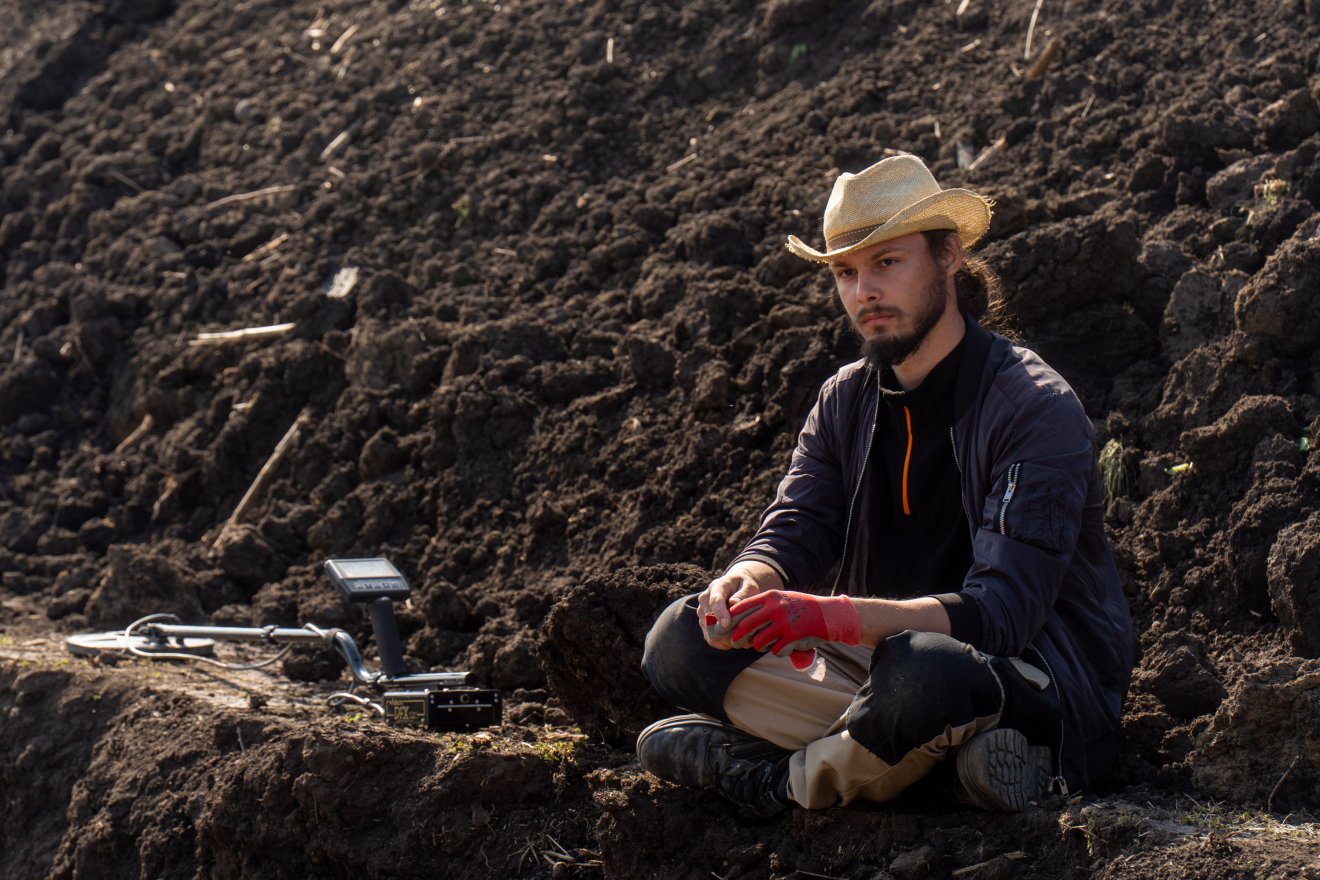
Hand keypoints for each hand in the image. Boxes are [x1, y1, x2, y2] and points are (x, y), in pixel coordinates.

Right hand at [697, 560, 782, 649]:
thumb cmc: (744, 586)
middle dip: (724, 631)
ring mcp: (702, 612)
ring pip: (709, 631)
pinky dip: (722, 643)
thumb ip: (742, 594)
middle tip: (742, 638)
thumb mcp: (748, 586)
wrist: (736, 587)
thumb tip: (733, 603)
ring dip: (725, 639)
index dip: (719, 613)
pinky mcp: (704, 623)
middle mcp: (705, 599)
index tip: (726, 624)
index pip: (715, 601)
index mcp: (716, 587)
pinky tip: (735, 642)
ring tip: (742, 641)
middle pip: (709, 619)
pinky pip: (710, 638)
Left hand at [727, 591, 860, 658]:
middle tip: (733, 642)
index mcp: (772, 597)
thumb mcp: (784, 598)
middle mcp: (775, 608)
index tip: (725, 625)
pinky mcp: (793, 637)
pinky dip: (773, 651)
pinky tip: (777, 648)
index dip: (731, 617)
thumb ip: (766, 604)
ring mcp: (784, 623)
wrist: (829, 614)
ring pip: (758, 640)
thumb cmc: (803, 606)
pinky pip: (774, 649)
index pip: (743, 606)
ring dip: (756, 646)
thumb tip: (743, 615)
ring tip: (758, 646)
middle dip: (737, 636)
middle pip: (746, 625)